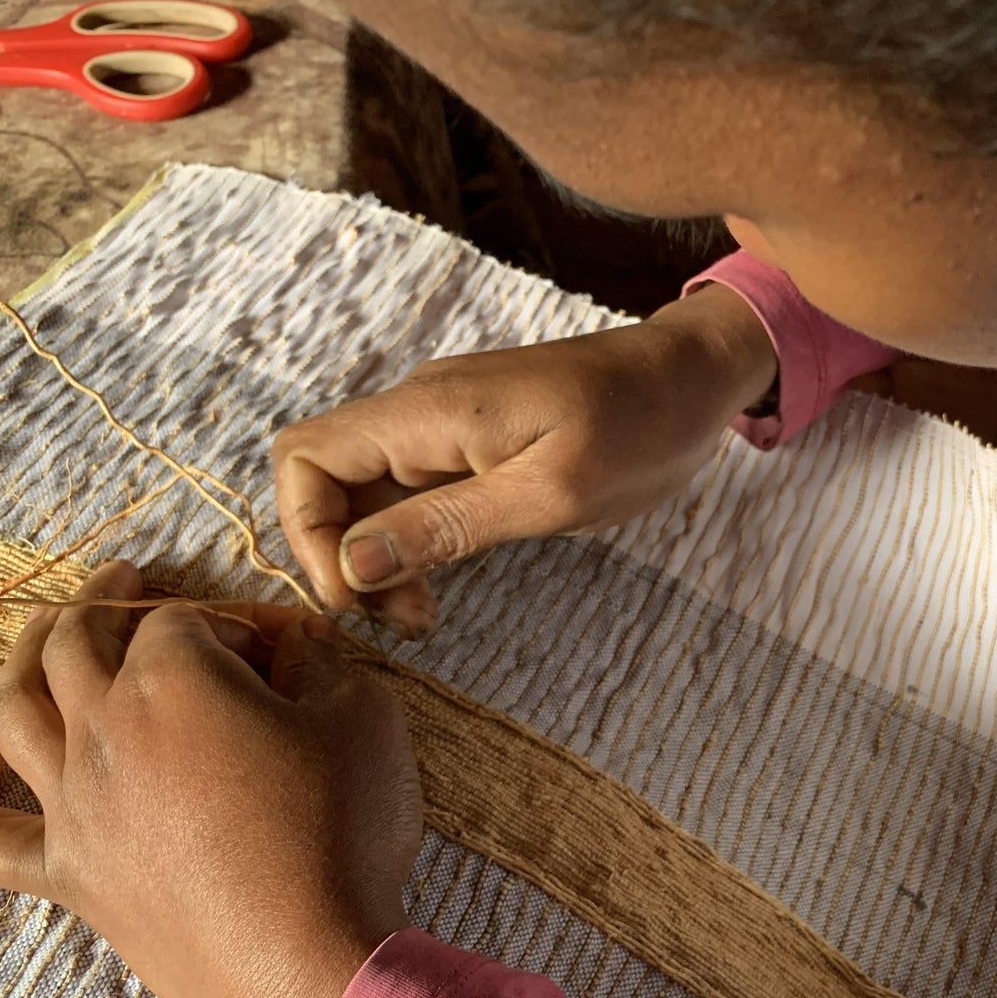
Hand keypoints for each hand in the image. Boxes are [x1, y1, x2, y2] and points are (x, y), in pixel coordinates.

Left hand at [0, 561, 421, 997]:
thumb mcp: (364, 718)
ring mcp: (74, 807)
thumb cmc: (343, 832)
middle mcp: (104, 731)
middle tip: (126, 580)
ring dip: (26, 658)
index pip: (183, 619)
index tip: (278, 646)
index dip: (229, 620)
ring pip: (14, 710)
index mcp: (172, 679)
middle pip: (77, 641)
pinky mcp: (68, 876)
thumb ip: (323, 664)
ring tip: (49, 636)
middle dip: (103, 601)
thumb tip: (296, 647)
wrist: (308, 967)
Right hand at [272, 285, 776, 633]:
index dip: (307, 533)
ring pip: (364, 492)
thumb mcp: (550, 493)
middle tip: (403, 617)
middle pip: (325, 478)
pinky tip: (442, 580)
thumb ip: (447, 525)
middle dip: (341, 556)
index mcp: (429, 412)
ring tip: (424, 614)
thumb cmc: (640, 429)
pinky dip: (411, 540)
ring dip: (377, 557)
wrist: (691, 380)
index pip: (305, 457)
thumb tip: (351, 563)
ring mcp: (443, 423)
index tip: (357, 598)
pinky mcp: (469, 440)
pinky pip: (409, 490)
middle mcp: (421, 409)